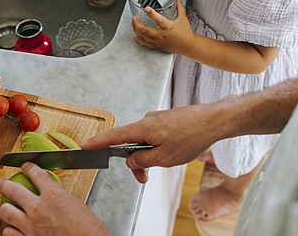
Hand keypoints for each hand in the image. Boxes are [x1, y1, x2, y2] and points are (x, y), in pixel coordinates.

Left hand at [0, 163, 109, 235]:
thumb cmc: (87, 230)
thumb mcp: (76, 204)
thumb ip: (59, 196)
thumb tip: (51, 194)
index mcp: (53, 194)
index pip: (34, 172)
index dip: (27, 167)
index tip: (25, 167)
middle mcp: (38, 208)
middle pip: (12, 189)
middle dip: (4, 184)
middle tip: (2, 183)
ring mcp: (30, 225)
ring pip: (5, 212)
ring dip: (6, 209)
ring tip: (6, 208)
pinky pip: (9, 232)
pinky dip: (10, 229)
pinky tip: (13, 228)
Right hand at [81, 105, 221, 183]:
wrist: (213, 121)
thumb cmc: (192, 136)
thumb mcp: (164, 158)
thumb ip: (143, 161)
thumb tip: (131, 161)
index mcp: (143, 128)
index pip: (114, 136)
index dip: (98, 142)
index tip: (84, 145)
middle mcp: (147, 121)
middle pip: (130, 143)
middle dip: (135, 162)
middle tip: (144, 178)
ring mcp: (157, 119)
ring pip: (144, 141)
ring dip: (149, 156)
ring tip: (165, 163)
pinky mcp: (167, 121)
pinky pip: (154, 136)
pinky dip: (156, 147)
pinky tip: (171, 152)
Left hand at [131, 0, 191, 53]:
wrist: (188, 45)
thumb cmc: (185, 32)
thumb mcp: (183, 18)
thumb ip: (179, 7)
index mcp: (168, 27)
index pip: (159, 19)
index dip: (152, 13)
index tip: (146, 8)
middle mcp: (162, 34)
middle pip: (146, 30)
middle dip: (137, 24)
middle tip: (133, 18)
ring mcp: (159, 41)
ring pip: (144, 37)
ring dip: (136, 30)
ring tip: (133, 24)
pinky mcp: (158, 46)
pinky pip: (146, 44)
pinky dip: (139, 41)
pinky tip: (134, 37)